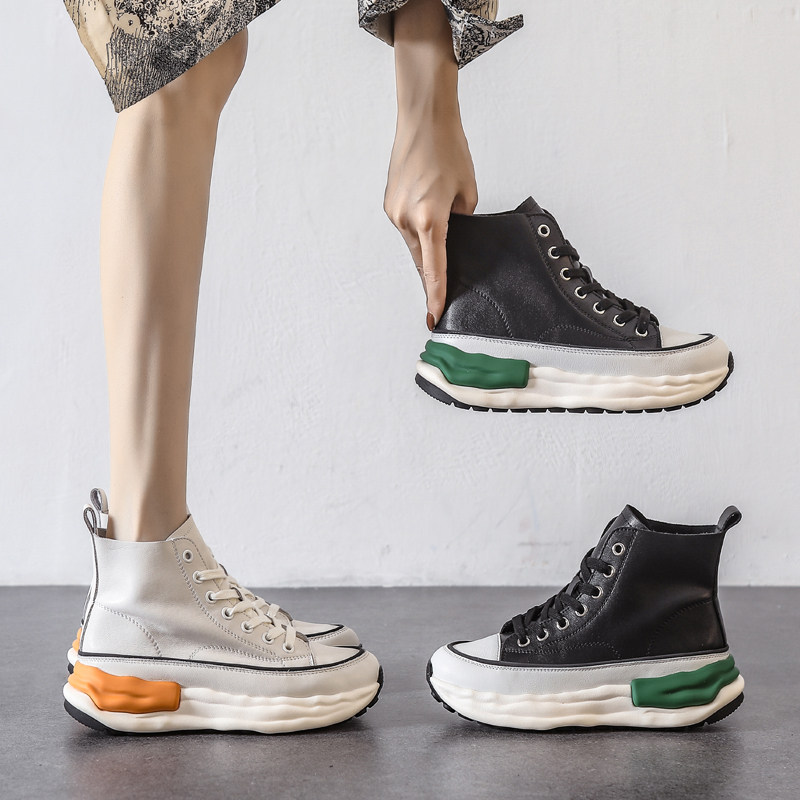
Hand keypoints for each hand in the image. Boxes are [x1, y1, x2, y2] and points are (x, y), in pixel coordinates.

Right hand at [384, 110, 477, 329]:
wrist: (424, 118)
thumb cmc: (448, 148)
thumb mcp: (467, 192)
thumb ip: (461, 222)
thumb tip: (452, 237)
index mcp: (430, 218)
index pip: (434, 269)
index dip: (436, 296)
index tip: (435, 317)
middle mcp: (405, 218)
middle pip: (421, 262)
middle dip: (432, 280)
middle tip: (441, 301)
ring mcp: (393, 211)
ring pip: (413, 246)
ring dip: (426, 255)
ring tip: (441, 262)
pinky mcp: (389, 203)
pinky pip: (406, 229)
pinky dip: (418, 235)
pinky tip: (430, 231)